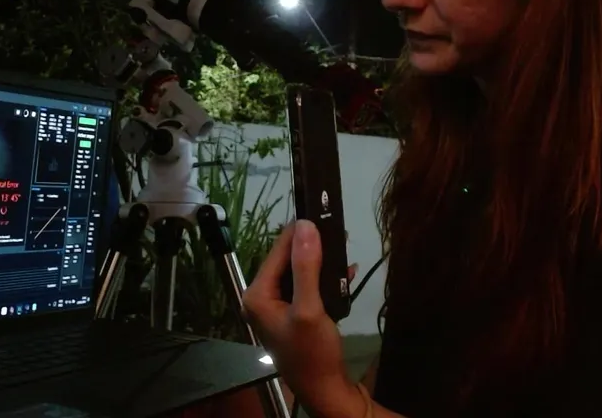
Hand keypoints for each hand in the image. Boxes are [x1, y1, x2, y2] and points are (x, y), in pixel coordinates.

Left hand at [243, 220, 359, 417]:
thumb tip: (305, 226)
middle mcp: (262, 298)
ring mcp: (278, 307)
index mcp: (257, 295)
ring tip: (342, 246)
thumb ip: (306, 267)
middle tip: (336, 229)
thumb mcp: (310, 308)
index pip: (276, 251)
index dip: (298, 232)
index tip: (319, 211)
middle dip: (311, 245)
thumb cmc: (313, 352)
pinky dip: (325, 278)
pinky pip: (307, 286)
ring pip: (298, 272)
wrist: (326, 390)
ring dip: (320, 260)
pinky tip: (345, 271)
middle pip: (286, 260)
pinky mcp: (294, 314)